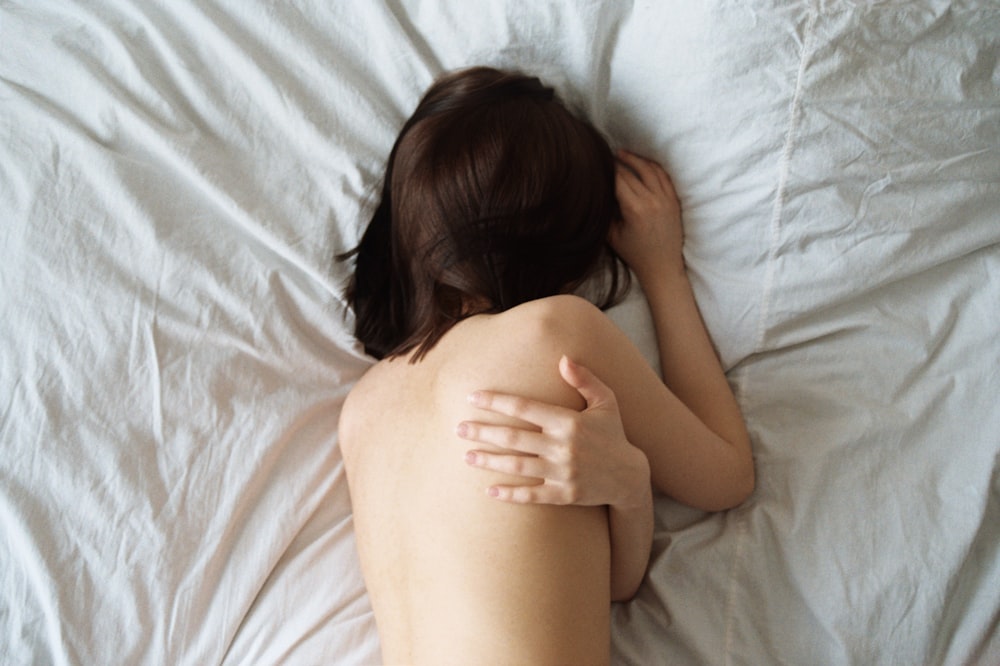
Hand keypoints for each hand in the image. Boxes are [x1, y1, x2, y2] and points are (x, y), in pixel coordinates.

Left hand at [457, 356, 649, 507]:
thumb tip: (563, 358)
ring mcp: (563, 473)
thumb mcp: (606, 401)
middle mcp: (564, 447)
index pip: (525, 408)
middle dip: (483, 432)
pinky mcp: (564, 495)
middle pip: (514, 437)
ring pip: (518, 466)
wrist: (629, 476)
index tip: (473, 398)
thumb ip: (585, 379)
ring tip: (467, 456)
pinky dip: (510, 495)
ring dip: (489, 461)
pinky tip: (489, 491)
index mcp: (570, 421)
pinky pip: (531, 496)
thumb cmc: (612, 433)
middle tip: (458, 428)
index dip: (497, 402)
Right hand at [610, 150, 683, 279]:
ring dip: (636, 159)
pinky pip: (664, 176)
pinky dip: (652, 166)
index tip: (598, 163)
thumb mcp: (612, 236)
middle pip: (632, 172)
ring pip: (650, 169)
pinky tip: (642, 163)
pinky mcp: (674, 201)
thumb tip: (597, 192)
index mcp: (635, 209)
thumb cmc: (635, 254)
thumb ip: (605, 213)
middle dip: (617, 162)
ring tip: (623, 153)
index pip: (618, 179)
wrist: (662, 266)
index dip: (607, 169)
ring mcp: (666, 199)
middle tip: (606, 156)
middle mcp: (652, 201)